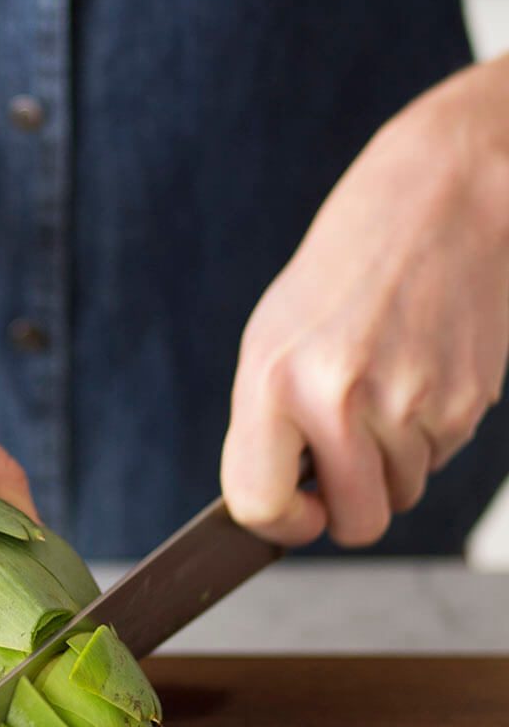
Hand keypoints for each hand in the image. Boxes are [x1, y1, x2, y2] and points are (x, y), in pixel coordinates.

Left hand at [222, 57, 508, 547]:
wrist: (438, 202)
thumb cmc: (347, 269)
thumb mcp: (276, 335)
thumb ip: (268, 422)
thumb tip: (277, 505)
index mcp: (274, 379)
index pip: (260, 503)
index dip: (280, 523)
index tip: (295, 511)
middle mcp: (339, 398)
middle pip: (355, 523)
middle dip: (352, 505)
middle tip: (348, 458)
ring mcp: (409, 405)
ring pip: (403, 491)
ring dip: (394, 459)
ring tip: (386, 383)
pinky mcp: (466, 403)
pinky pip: (441, 458)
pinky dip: (430, 431)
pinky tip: (420, 370)